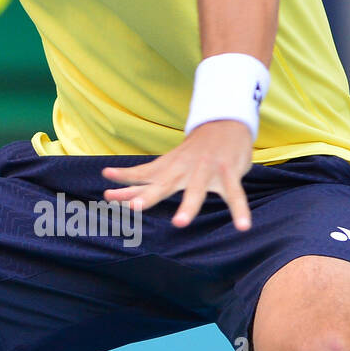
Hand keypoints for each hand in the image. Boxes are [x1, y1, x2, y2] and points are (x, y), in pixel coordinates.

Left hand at [100, 121, 255, 230]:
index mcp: (167, 168)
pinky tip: (242, 226)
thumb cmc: (191, 152)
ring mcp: (206, 170)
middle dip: (148, 197)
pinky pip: (235, 195)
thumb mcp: (169, 164)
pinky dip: (240, 211)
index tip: (107, 190)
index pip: (143, 176)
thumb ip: (149, 182)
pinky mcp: (228, 172)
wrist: (223, 124)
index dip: (125, 183)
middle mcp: (183, 169)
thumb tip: (124, 198)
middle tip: (133, 207)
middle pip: (163, 185)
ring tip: (179, 223)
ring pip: (196, 190)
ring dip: (188, 206)